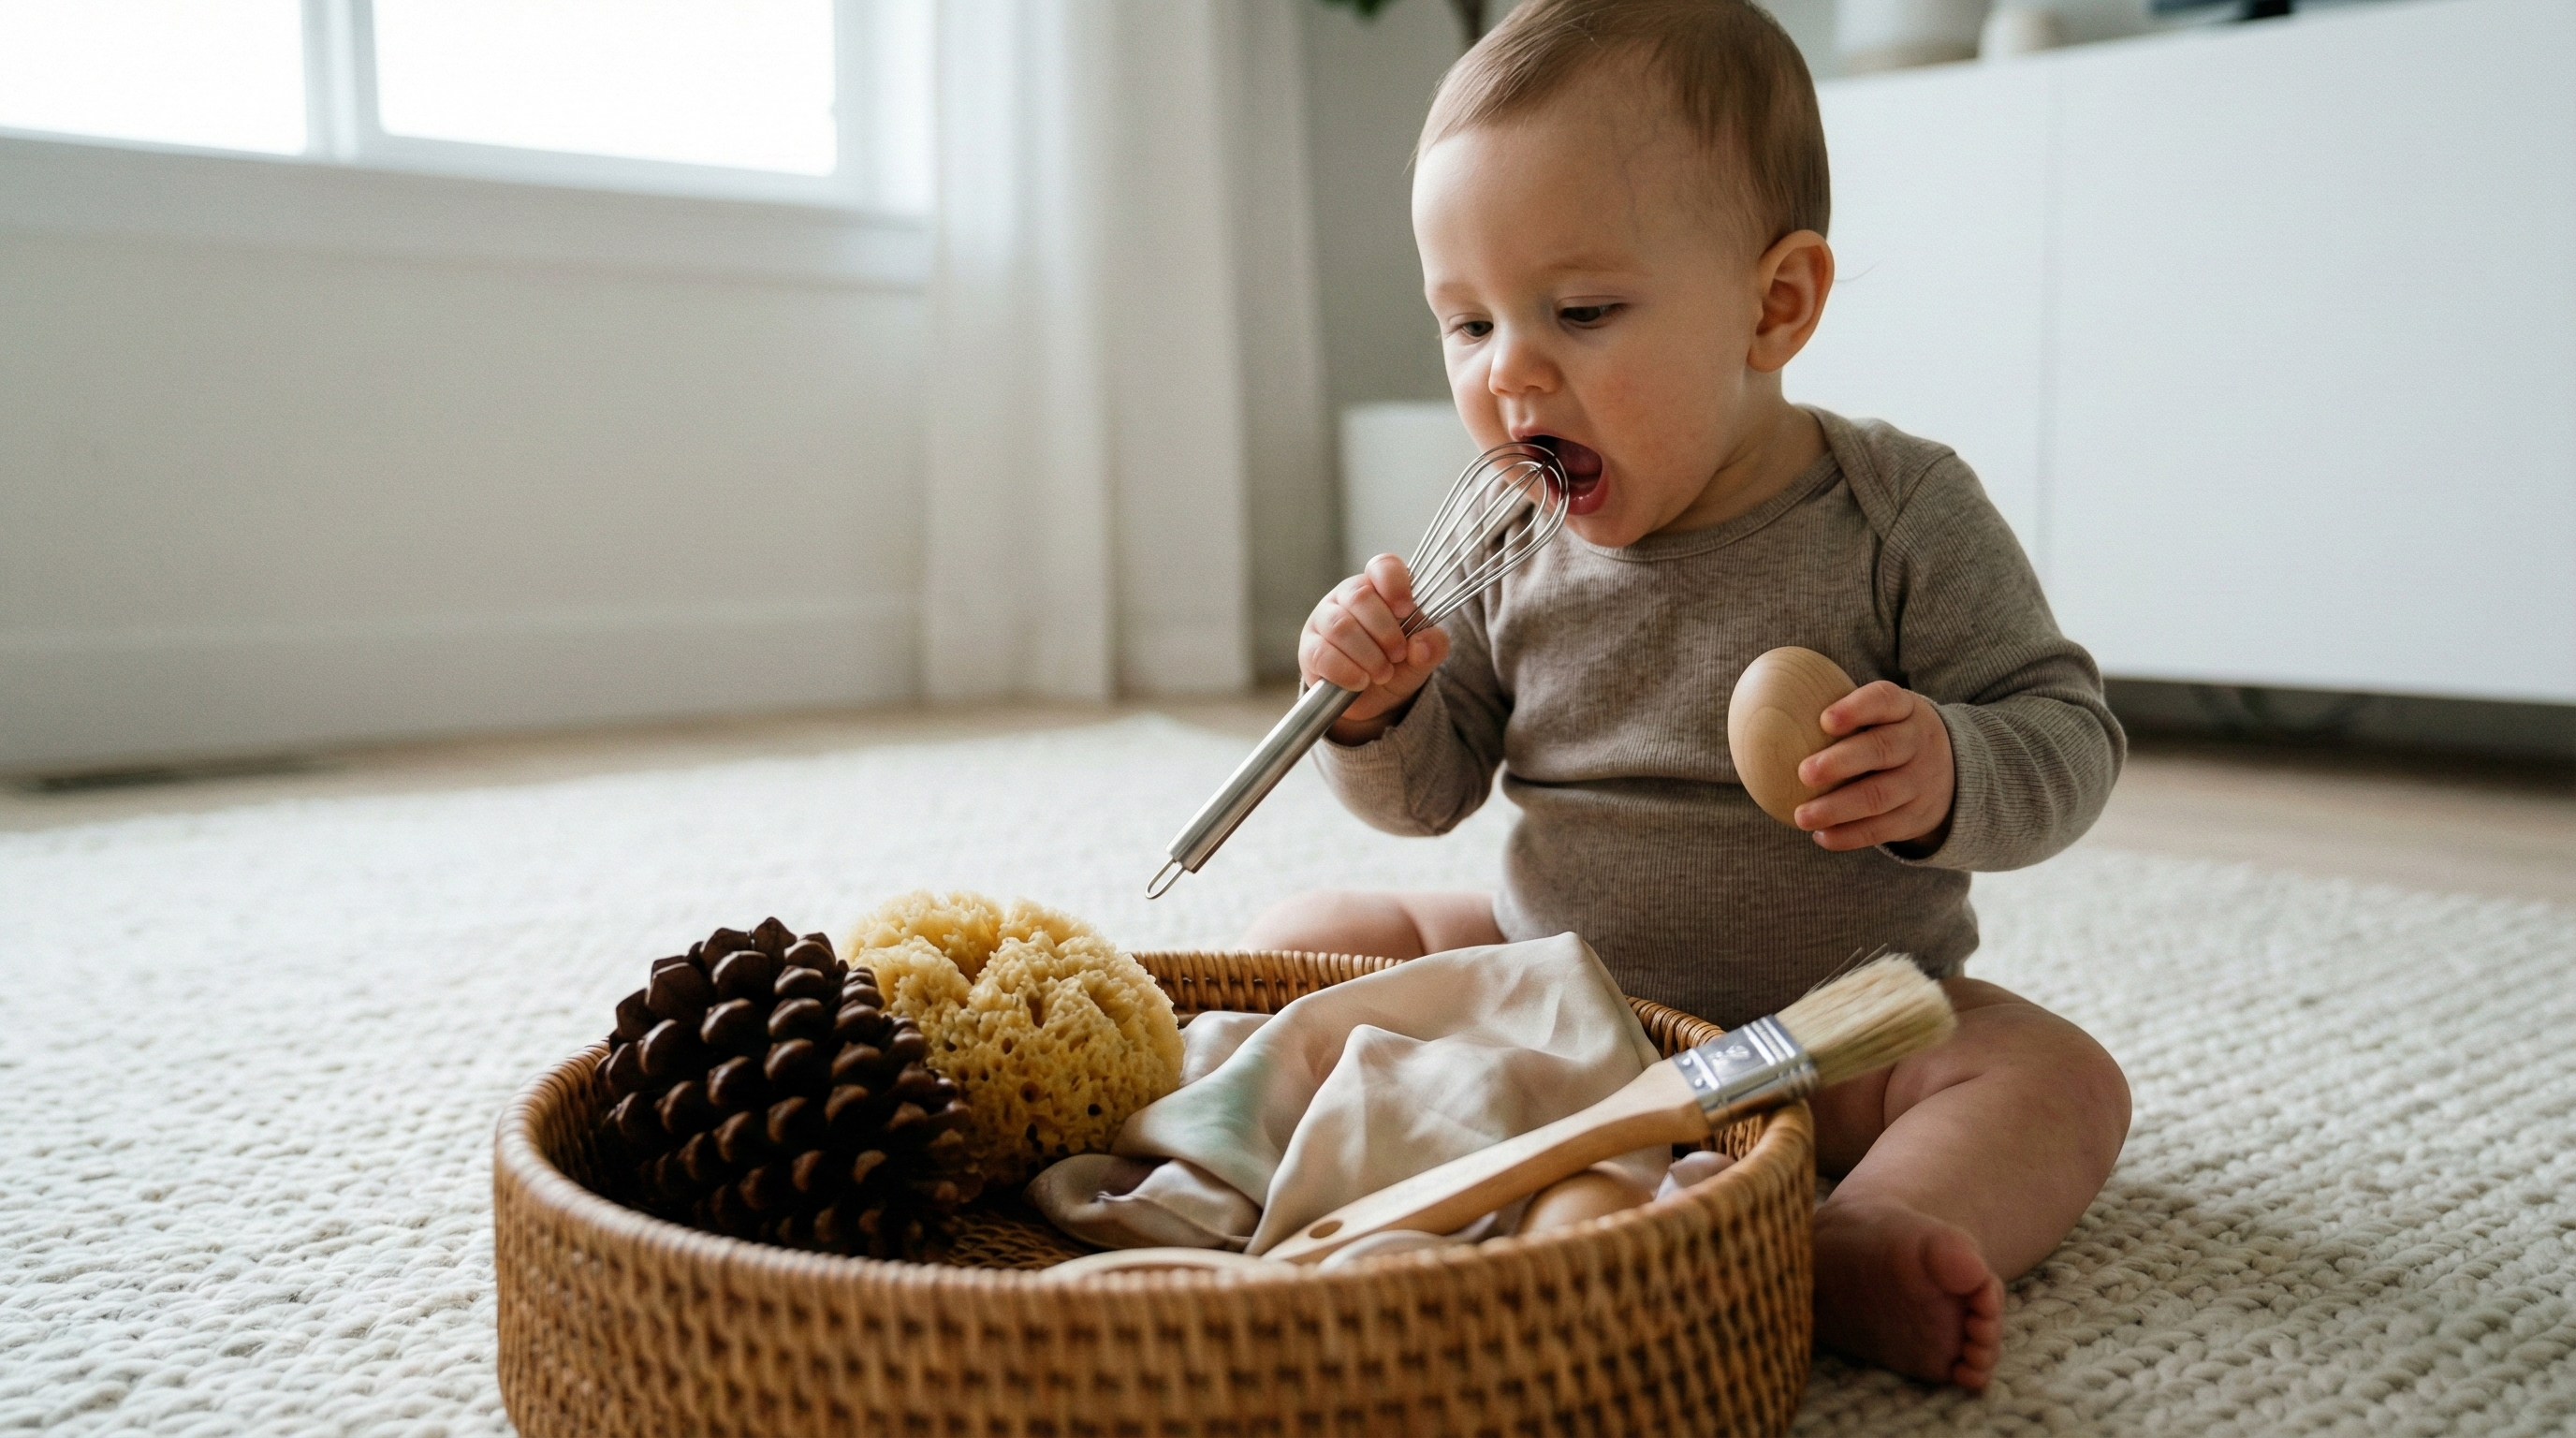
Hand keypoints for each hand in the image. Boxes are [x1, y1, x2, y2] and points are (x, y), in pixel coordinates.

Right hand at [1299, 554, 1450, 743]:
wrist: (1374, 700)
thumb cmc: (1397, 666)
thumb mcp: (1423, 658)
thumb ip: (1433, 646)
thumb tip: (1422, 644)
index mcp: (1380, 588)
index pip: (1383, 567)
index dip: (1394, 584)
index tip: (1407, 610)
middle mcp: (1348, 597)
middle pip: (1360, 597)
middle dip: (1385, 631)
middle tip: (1398, 656)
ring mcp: (1324, 620)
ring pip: (1341, 626)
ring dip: (1368, 655)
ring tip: (1382, 674)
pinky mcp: (1309, 648)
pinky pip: (1322, 654)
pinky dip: (1347, 671)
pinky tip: (1360, 681)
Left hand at [1792, 681, 1955, 851]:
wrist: (1953, 771)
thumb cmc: (1889, 732)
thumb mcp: (1881, 713)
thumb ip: (1838, 708)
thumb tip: (1758, 693)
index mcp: (1905, 710)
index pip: (1884, 700)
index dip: (1856, 708)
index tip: (1823, 719)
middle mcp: (1918, 743)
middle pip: (1883, 750)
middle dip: (1842, 761)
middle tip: (1804, 772)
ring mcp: (1921, 782)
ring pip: (1880, 796)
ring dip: (1838, 808)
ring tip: (1802, 816)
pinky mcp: (1916, 816)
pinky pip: (1882, 829)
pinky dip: (1850, 835)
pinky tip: (1821, 836)